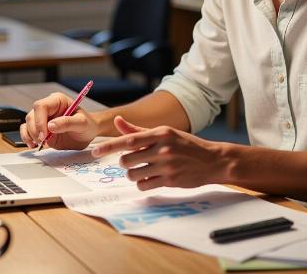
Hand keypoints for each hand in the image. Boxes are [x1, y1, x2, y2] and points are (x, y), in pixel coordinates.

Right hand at [20, 92, 98, 149]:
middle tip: (44, 141)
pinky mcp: (40, 129)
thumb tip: (50, 126)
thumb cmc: (87, 125)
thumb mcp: (82, 123)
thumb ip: (68, 123)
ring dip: (30, 135)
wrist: (87, 134)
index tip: (45, 134)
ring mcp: (43, 119)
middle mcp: (48, 108)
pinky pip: (26, 131)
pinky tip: (34, 145)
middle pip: (32, 115)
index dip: (39, 120)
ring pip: (28, 123)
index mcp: (58, 101)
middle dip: (35, 130)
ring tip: (41, 144)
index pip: (41, 106)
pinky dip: (27, 138)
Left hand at [91, 116, 227, 190]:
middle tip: (133, 162)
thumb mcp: (165, 133)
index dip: (109, 146)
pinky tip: (152, 178)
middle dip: (126, 163)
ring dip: (134, 174)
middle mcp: (163, 148)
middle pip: (127, 160)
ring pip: (134, 175)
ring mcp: (167, 166)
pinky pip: (144, 185)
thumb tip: (117, 121)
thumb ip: (138, 130)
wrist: (212, 160)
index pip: (129, 140)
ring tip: (144, 170)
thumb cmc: (186, 145)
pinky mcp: (170, 181)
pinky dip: (143, 183)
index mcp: (160, 133)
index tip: (95, 151)